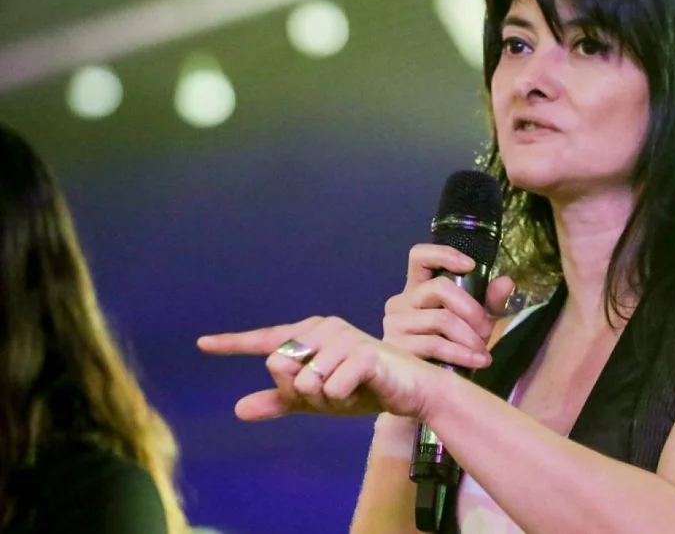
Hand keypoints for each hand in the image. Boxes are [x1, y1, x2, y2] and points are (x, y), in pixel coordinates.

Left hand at [198, 316, 440, 421]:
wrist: (410, 390)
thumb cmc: (363, 388)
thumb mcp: (316, 399)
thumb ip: (281, 401)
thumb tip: (239, 409)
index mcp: (310, 332)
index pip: (266, 340)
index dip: (232, 344)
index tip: (202, 344)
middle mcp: (324, 328)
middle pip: (280, 367)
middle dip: (303, 392)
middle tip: (334, 390)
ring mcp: (343, 338)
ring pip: (304, 383)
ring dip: (327, 399)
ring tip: (351, 389)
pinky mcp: (362, 353)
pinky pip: (329, 390)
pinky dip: (344, 399)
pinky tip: (363, 390)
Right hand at [382, 243, 514, 368]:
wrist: (428, 388)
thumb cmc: (451, 348)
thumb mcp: (474, 322)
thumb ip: (489, 301)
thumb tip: (506, 282)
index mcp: (416, 289)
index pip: (419, 255)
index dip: (444, 255)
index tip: (470, 266)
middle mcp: (400, 302)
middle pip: (439, 288)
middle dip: (472, 309)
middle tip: (487, 330)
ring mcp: (394, 324)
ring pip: (441, 318)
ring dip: (469, 336)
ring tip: (482, 351)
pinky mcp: (396, 348)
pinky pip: (435, 344)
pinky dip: (462, 354)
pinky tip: (477, 362)